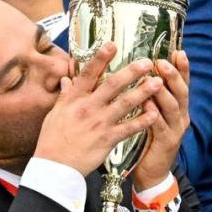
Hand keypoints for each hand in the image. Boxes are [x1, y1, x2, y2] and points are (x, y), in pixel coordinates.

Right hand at [34, 42, 161, 175]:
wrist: (54, 166)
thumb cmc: (53, 139)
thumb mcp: (55, 113)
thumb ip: (65, 95)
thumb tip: (66, 79)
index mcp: (74, 99)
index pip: (88, 73)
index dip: (101, 58)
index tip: (112, 44)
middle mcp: (88, 107)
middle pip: (112, 85)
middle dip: (131, 72)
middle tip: (147, 62)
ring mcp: (99, 123)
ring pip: (125, 104)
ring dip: (143, 92)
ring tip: (158, 83)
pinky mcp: (107, 139)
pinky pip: (128, 128)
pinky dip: (142, 121)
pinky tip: (155, 113)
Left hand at [134, 51, 189, 189]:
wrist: (152, 173)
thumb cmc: (149, 139)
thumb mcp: (154, 114)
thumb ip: (152, 96)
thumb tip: (144, 73)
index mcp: (179, 108)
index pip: (183, 84)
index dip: (183, 68)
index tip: (179, 51)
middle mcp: (181, 116)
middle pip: (181, 92)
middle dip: (173, 76)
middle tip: (162, 62)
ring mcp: (175, 130)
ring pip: (172, 107)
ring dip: (163, 92)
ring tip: (153, 80)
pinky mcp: (166, 143)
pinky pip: (160, 126)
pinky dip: (153, 114)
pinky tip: (146, 104)